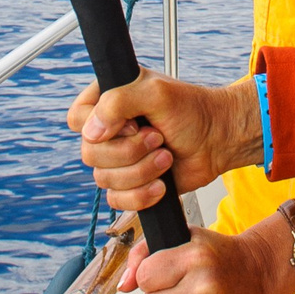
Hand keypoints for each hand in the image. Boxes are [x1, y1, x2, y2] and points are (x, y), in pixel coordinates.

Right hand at [65, 70, 262, 210]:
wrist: (217, 140)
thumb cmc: (192, 110)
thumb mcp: (156, 93)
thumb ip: (118, 102)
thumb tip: (91, 133)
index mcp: (106, 100)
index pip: (77, 119)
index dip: (100, 128)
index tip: (132, 123)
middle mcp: (108, 131)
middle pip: (89, 154)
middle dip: (129, 152)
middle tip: (158, 138)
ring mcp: (118, 159)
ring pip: (103, 179)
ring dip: (140, 172)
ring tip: (166, 157)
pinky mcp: (130, 184)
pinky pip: (117, 200)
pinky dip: (141, 195)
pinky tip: (162, 184)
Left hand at [115, 220, 294, 293]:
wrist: (260, 272)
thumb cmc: (217, 254)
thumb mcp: (183, 238)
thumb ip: (144, 254)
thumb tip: (123, 286)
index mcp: (195, 257)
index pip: (145, 277)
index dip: (149, 276)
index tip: (163, 273)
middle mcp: (205, 286)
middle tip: (176, 291)